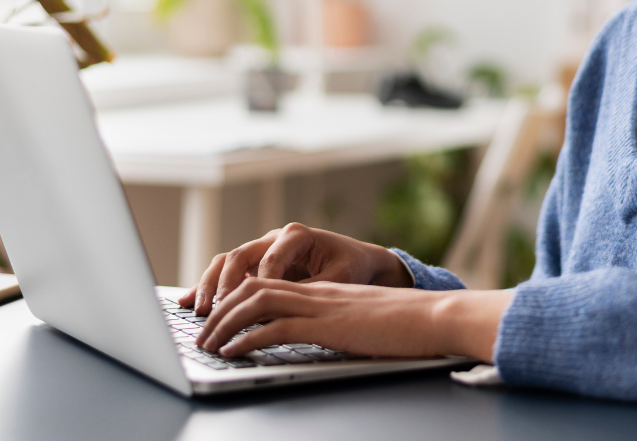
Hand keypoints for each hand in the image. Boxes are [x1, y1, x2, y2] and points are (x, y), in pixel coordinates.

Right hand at [177, 223, 412, 315]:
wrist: (356, 260)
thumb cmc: (349, 267)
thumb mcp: (338, 279)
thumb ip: (310, 289)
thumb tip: (284, 309)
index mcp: (297, 235)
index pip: (272, 258)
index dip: (261, 283)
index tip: (255, 307)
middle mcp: (274, 238)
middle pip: (240, 255)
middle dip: (226, 283)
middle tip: (215, 308)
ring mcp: (261, 250)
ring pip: (227, 262)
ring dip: (210, 285)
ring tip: (200, 310)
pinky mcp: (254, 265)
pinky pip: (225, 273)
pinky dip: (206, 286)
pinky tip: (187, 303)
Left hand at [194, 277, 513, 361]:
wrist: (435, 317)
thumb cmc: (408, 325)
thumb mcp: (362, 321)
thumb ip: (336, 324)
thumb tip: (318, 339)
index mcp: (324, 290)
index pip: (269, 283)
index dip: (237, 298)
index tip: (217, 317)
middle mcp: (317, 292)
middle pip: (253, 287)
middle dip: (220, 310)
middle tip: (201, 333)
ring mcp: (321, 306)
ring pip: (256, 302)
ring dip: (225, 323)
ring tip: (206, 343)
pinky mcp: (327, 325)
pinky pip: (275, 327)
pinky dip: (246, 339)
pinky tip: (232, 352)